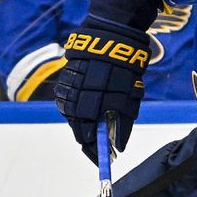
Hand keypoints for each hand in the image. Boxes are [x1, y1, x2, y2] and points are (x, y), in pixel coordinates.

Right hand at [54, 17, 149, 164]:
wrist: (110, 37)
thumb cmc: (125, 68)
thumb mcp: (130, 97)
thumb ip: (123, 122)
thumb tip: (118, 145)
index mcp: (92, 107)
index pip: (89, 138)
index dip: (97, 151)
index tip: (104, 159)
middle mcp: (76, 100)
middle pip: (79, 130)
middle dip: (90, 140)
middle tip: (99, 147)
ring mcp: (68, 89)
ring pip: (72, 115)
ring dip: (83, 123)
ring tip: (94, 127)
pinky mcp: (65, 79)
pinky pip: (68, 100)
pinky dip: (76, 107)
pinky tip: (86, 108)